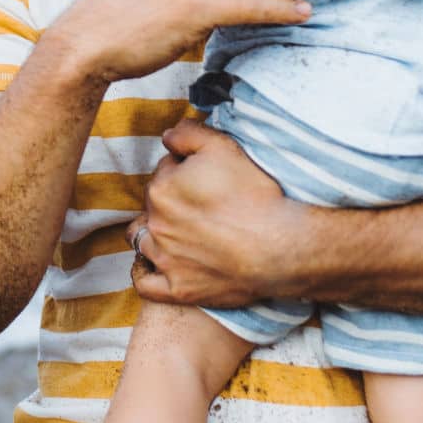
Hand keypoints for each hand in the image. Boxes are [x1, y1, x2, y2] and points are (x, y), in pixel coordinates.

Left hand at [128, 119, 307, 306]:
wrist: (280, 246)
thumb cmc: (254, 195)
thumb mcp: (222, 147)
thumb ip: (187, 134)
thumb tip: (167, 136)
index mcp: (161, 189)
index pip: (164, 172)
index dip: (185, 171)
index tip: (208, 180)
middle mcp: (156, 224)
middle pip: (154, 204)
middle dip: (171, 200)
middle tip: (203, 204)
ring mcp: (165, 259)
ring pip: (142, 240)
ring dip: (154, 233)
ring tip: (178, 232)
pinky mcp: (178, 289)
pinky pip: (145, 284)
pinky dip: (145, 273)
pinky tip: (153, 265)